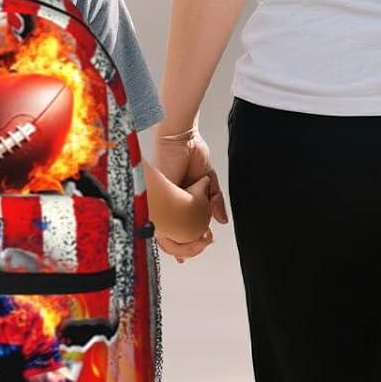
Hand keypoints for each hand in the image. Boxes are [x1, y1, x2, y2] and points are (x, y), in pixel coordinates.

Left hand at [151, 125, 227, 262]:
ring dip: (186, 242)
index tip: (206, 241)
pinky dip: (179, 232)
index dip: (192, 240)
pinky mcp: (158, 200)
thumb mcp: (208, 180)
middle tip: (207, 240)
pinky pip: (164, 224)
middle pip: (175, 236)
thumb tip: (223, 221)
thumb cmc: (190, 152)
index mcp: (178, 200)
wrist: (182, 136)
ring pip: (168, 236)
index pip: (181, 228)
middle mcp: (168, 204)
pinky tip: (193, 231)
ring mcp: (162, 204)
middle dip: (192, 245)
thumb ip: (215, 201)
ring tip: (203, 238)